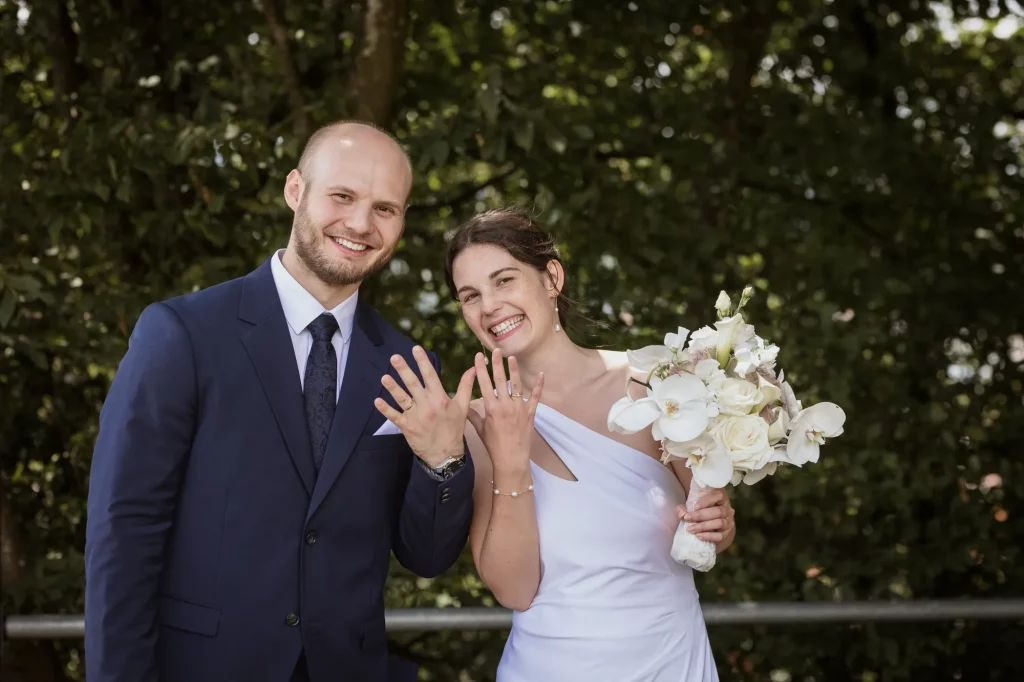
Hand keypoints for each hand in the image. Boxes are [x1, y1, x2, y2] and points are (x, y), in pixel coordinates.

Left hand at [374, 346, 475, 467]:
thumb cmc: (454, 429)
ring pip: (402, 399)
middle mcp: (427, 406)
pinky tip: (377, 401)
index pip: (430, 376)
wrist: (446, 455)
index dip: (423, 362)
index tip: (416, 349)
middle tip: (395, 357)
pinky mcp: (407, 427)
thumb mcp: (463, 406)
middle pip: (414, 384)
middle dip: (404, 370)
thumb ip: (466, 386)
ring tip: (384, 377)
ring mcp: (416, 417)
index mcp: (440, 399)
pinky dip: (386, 409)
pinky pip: (395, 416)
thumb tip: (473, 368)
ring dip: (393, 388)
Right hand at [465, 349, 543, 474]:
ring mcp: (519, 408)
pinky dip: (538, 385)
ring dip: (514, 370)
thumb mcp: (480, 430)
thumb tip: (464, 406)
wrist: (511, 459)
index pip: (484, 384)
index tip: (478, 356)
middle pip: (500, 380)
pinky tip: (541, 374)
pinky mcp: (530, 413)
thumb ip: (473, 416)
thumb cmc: (494, 446)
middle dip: (497, 363)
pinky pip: (536, 396)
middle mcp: (505, 405)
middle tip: (496, 350)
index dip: (480, 369)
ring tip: (512, 357)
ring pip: (517, 385)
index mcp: (491, 408)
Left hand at [677, 488, 734, 544]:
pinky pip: (720, 536)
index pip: (718, 495)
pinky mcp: (727, 533)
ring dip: (703, 526)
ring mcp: (729, 522)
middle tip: (687, 518)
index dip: (707, 501)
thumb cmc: (702, 511)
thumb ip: (684, 508)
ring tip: (690, 529)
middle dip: (701, 515)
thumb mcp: (693, 506)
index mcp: (720, 498)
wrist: (713, 525)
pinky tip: (699, 536)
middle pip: (718, 511)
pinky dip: (709, 536)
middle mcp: (727, 509)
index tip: (695, 507)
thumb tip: (681, 514)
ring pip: (719, 523)